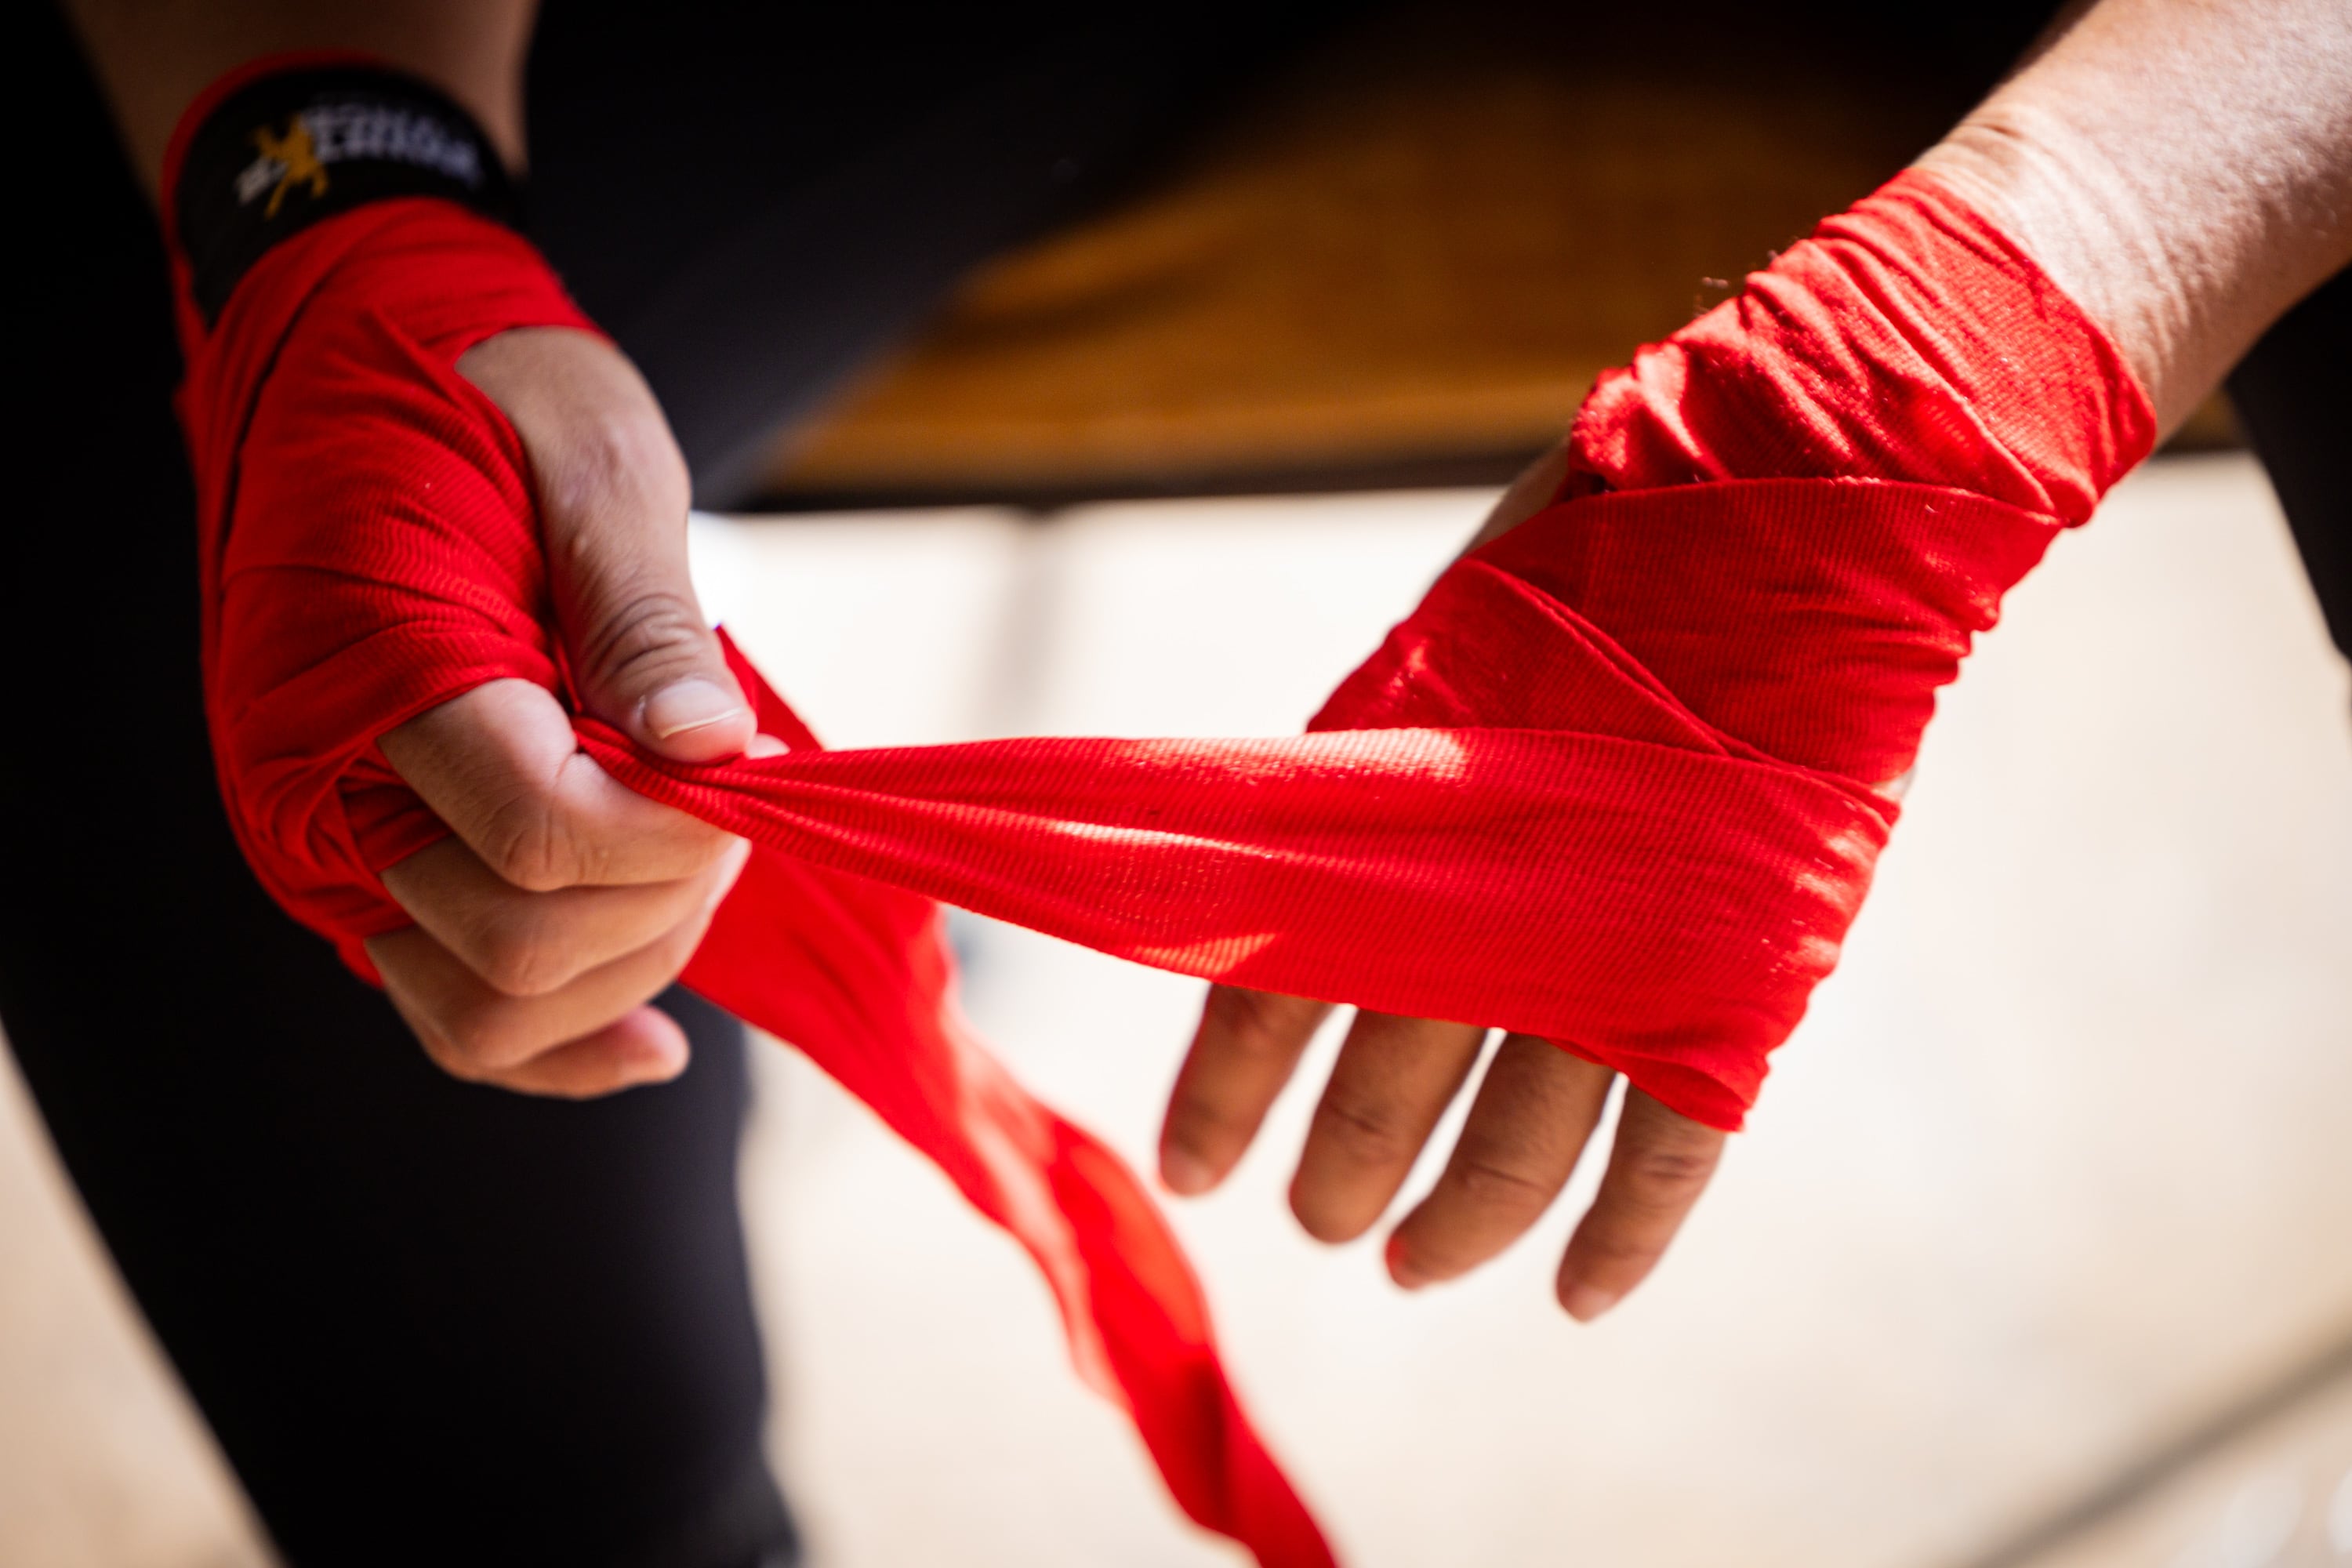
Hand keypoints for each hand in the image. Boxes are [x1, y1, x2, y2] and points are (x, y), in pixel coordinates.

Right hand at [366, 328, 757, 1097]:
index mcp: (372, 667)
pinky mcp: (360, 873)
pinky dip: (559, 1046)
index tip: (743, 761)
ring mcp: (327, 844)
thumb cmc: (480, 392)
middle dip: (665, 891)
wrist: (351, 361)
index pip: (542, 833)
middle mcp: (317, 784)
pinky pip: (451, 1019)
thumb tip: (712, 752)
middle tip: (724, 789)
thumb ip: (644, 618)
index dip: (674, 830)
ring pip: (486, 1007)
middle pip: (520, 942)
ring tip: (691, 854)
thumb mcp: (593, 457)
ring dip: (627, 961)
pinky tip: (655, 1044)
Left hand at [1156, 445, 1726, 1320]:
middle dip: (1338, 1176)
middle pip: (1383, 1092)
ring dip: (1451, 1223)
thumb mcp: (1424, 669)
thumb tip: (1257, 899)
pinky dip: (1622, 1237)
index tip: (1192, 1172)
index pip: (1267, 995)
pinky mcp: (1734, 978)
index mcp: (1390, 825)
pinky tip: (1580, 1299)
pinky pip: (1670, 1151)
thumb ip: (1355, 798)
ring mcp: (1619, 955)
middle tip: (1319, 1223)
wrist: (1778, 510)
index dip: (1221, 1095)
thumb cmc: (1585, 565)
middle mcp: (1490, 907)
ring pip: (1512, 1147)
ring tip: (1409, 1266)